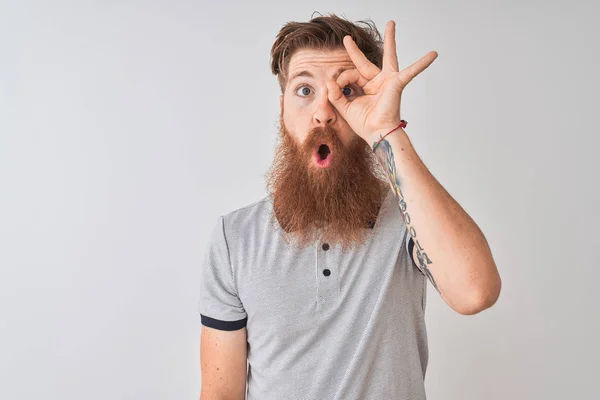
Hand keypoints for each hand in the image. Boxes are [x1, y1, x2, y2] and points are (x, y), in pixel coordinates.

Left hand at [326, 20, 437, 144]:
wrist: (377, 133)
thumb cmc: (364, 123)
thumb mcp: (345, 108)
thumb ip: (336, 94)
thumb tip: (330, 81)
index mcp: (365, 87)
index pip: (350, 74)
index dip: (342, 78)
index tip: (336, 85)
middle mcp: (376, 82)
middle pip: (363, 62)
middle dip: (354, 51)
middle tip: (346, 38)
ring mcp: (387, 81)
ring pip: (388, 56)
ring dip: (390, 39)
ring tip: (391, 23)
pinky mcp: (396, 83)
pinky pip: (411, 71)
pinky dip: (422, 64)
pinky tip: (433, 54)